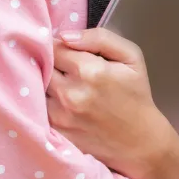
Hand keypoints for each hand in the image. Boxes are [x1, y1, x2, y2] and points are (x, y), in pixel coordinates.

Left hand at [46, 28, 178, 178]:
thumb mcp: (131, 57)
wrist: (140, 143)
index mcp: (89, 71)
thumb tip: (65, 36)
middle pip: (43, 66)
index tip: (68, 52)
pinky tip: (62, 104)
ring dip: (46, 83)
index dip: (60, 47)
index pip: (54, 47)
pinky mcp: (56, 133)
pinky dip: (45, 102)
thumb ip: (99, 38)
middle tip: (65, 69)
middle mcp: (71, 94)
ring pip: (38, 86)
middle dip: (51, 64)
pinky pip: (37, 108)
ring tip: (64, 86)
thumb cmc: (136, 96)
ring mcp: (60, 116)